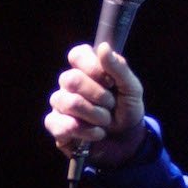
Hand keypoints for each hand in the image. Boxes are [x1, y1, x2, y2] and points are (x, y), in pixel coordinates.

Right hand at [44, 41, 146, 168]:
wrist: (127, 140)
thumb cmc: (127, 109)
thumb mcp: (131, 88)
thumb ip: (119, 67)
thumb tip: (104, 47)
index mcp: (86, 68)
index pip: (77, 55)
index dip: (93, 67)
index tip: (110, 81)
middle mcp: (69, 83)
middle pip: (72, 79)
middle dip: (99, 96)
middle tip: (111, 104)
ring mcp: (60, 104)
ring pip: (68, 102)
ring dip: (95, 116)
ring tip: (106, 121)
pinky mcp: (56, 125)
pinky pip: (60, 124)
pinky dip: (84, 132)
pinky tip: (96, 133)